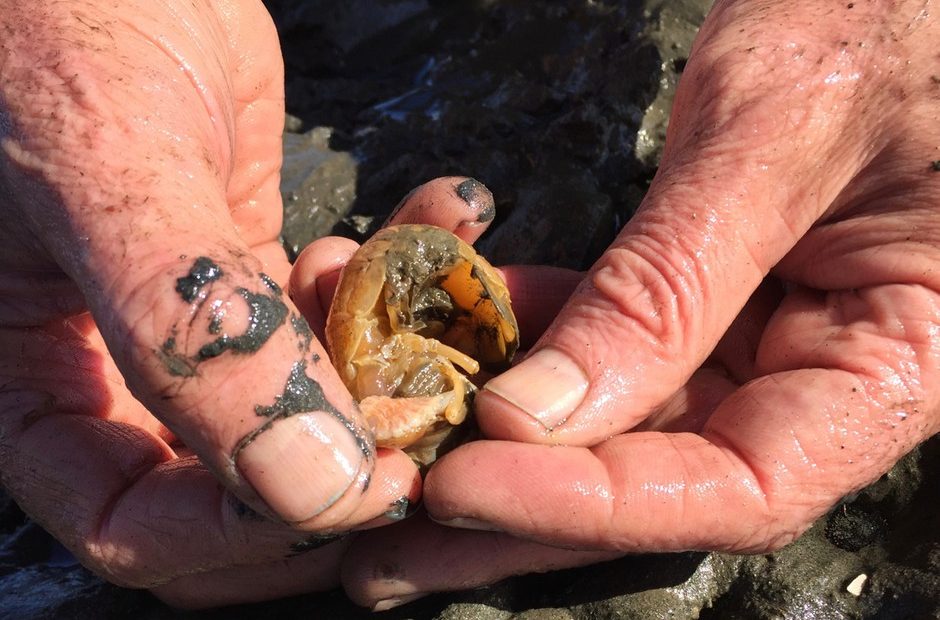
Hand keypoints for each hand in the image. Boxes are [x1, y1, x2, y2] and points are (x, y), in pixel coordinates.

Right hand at [0, 1, 419, 606]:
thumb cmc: (43, 32)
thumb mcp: (106, 171)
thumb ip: (195, 330)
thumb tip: (308, 483)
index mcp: (38, 387)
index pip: (140, 524)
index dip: (250, 528)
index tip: (366, 488)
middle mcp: (116, 373)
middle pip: (239, 491)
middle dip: (343, 468)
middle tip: (428, 426)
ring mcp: (199, 326)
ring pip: (314, 404)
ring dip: (392, 364)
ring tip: (430, 293)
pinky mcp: (262, 271)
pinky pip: (349, 311)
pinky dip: (403, 279)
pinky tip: (440, 220)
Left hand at [340, 0, 939, 606]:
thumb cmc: (883, 15)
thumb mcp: (775, 140)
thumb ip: (668, 288)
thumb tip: (542, 417)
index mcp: (899, 362)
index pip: (740, 485)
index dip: (597, 503)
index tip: (467, 485)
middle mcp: (825, 372)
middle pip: (662, 477)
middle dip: (521, 512)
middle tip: (391, 549)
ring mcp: (761, 333)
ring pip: (619, 417)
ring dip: (501, 438)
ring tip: (392, 462)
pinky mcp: (703, 289)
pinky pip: (605, 333)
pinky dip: (525, 335)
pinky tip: (442, 339)